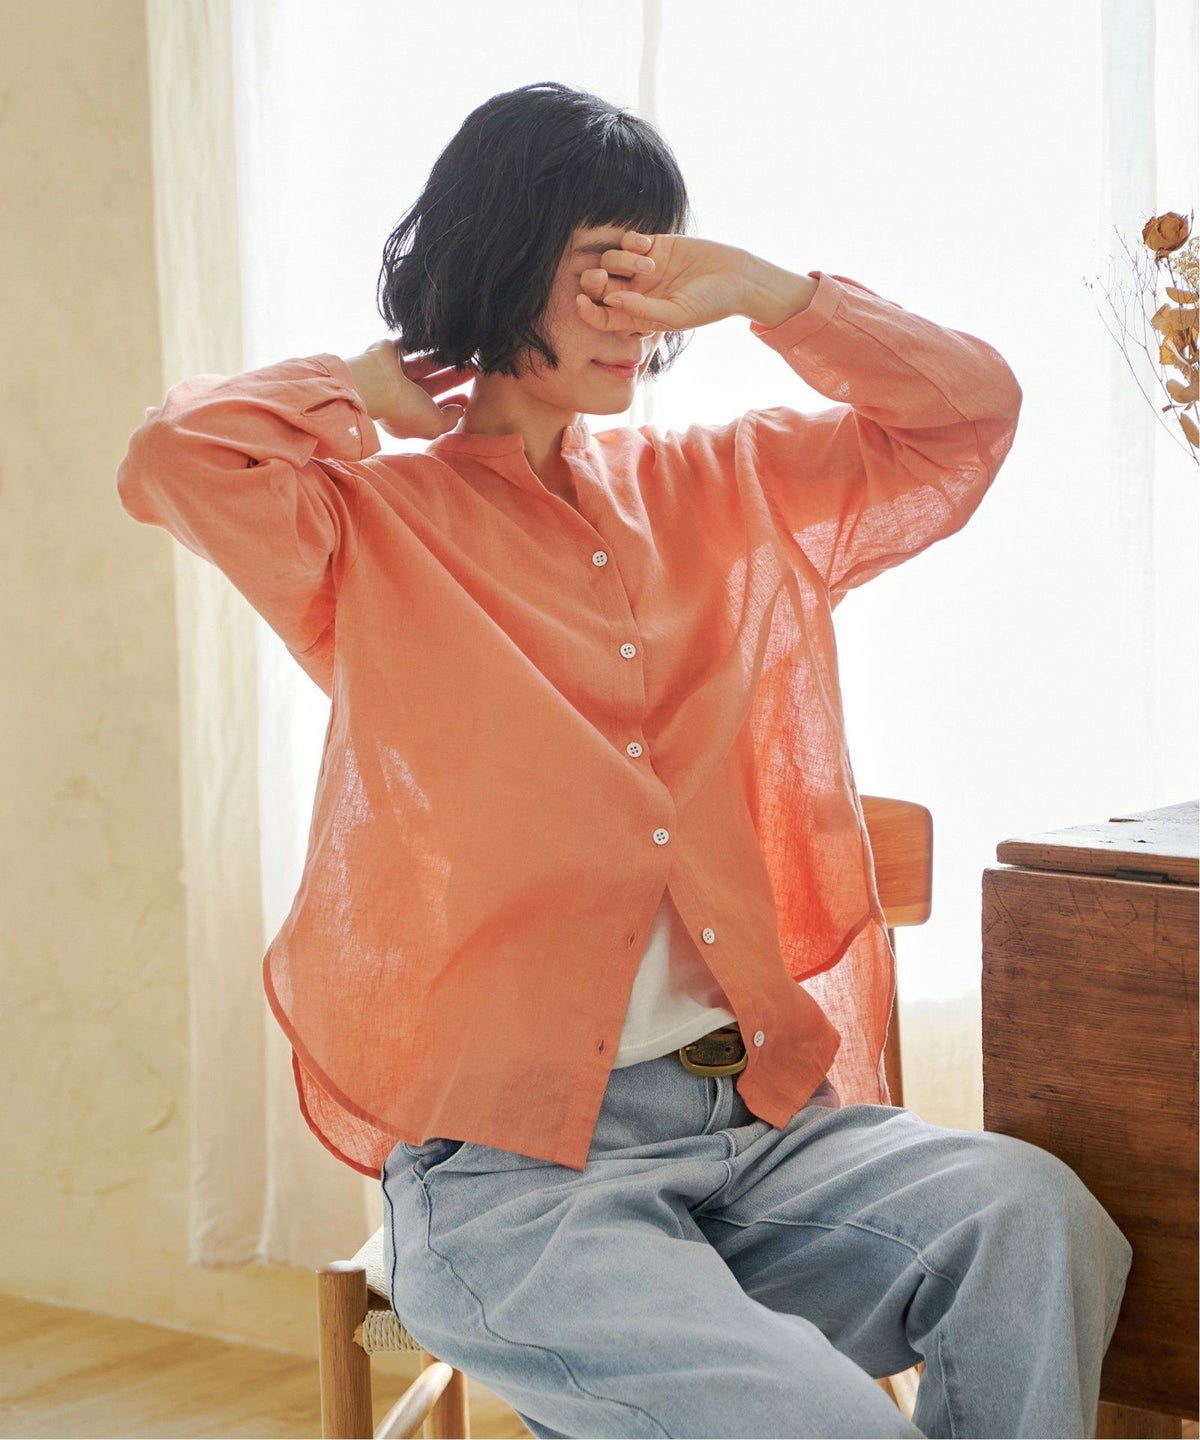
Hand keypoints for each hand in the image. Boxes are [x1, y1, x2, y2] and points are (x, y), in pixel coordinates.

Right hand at [345, 340, 476, 439]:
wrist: (375, 382)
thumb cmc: (403, 409)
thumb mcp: (434, 426)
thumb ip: (450, 420)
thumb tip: (459, 410)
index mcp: (406, 415)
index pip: (432, 409)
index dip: (450, 404)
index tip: (467, 398)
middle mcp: (399, 394)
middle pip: (432, 384)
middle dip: (452, 378)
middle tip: (472, 369)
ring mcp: (393, 372)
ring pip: (423, 363)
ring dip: (442, 359)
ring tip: (465, 352)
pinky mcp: (389, 350)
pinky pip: (410, 343)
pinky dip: (424, 341)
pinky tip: (444, 339)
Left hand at [575, 231, 750, 334]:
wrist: (737, 278)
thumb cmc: (709, 305)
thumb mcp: (676, 315)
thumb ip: (642, 311)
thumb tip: (611, 301)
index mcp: (638, 316)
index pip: (602, 317)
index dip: (587, 312)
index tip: (580, 303)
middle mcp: (637, 293)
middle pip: (599, 286)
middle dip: (594, 281)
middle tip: (602, 277)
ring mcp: (643, 268)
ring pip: (611, 260)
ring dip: (621, 260)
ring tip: (649, 264)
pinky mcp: (654, 245)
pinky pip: (628, 240)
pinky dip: (631, 241)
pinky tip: (648, 246)